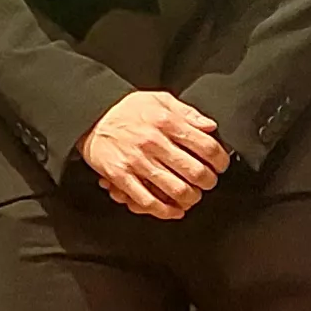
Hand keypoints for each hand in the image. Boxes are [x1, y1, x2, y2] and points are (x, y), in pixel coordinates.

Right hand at [79, 90, 229, 219]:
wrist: (90, 115)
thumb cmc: (125, 109)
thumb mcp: (158, 99)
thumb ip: (187, 112)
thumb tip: (210, 127)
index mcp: (166, 122)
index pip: (206, 146)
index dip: (220, 160)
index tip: (220, 165)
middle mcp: (153, 142)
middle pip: (195, 171)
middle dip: (208, 182)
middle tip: (208, 182)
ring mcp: (137, 162)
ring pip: (176, 190)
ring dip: (191, 198)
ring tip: (192, 195)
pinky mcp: (121, 177)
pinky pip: (148, 201)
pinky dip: (165, 211)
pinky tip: (174, 210)